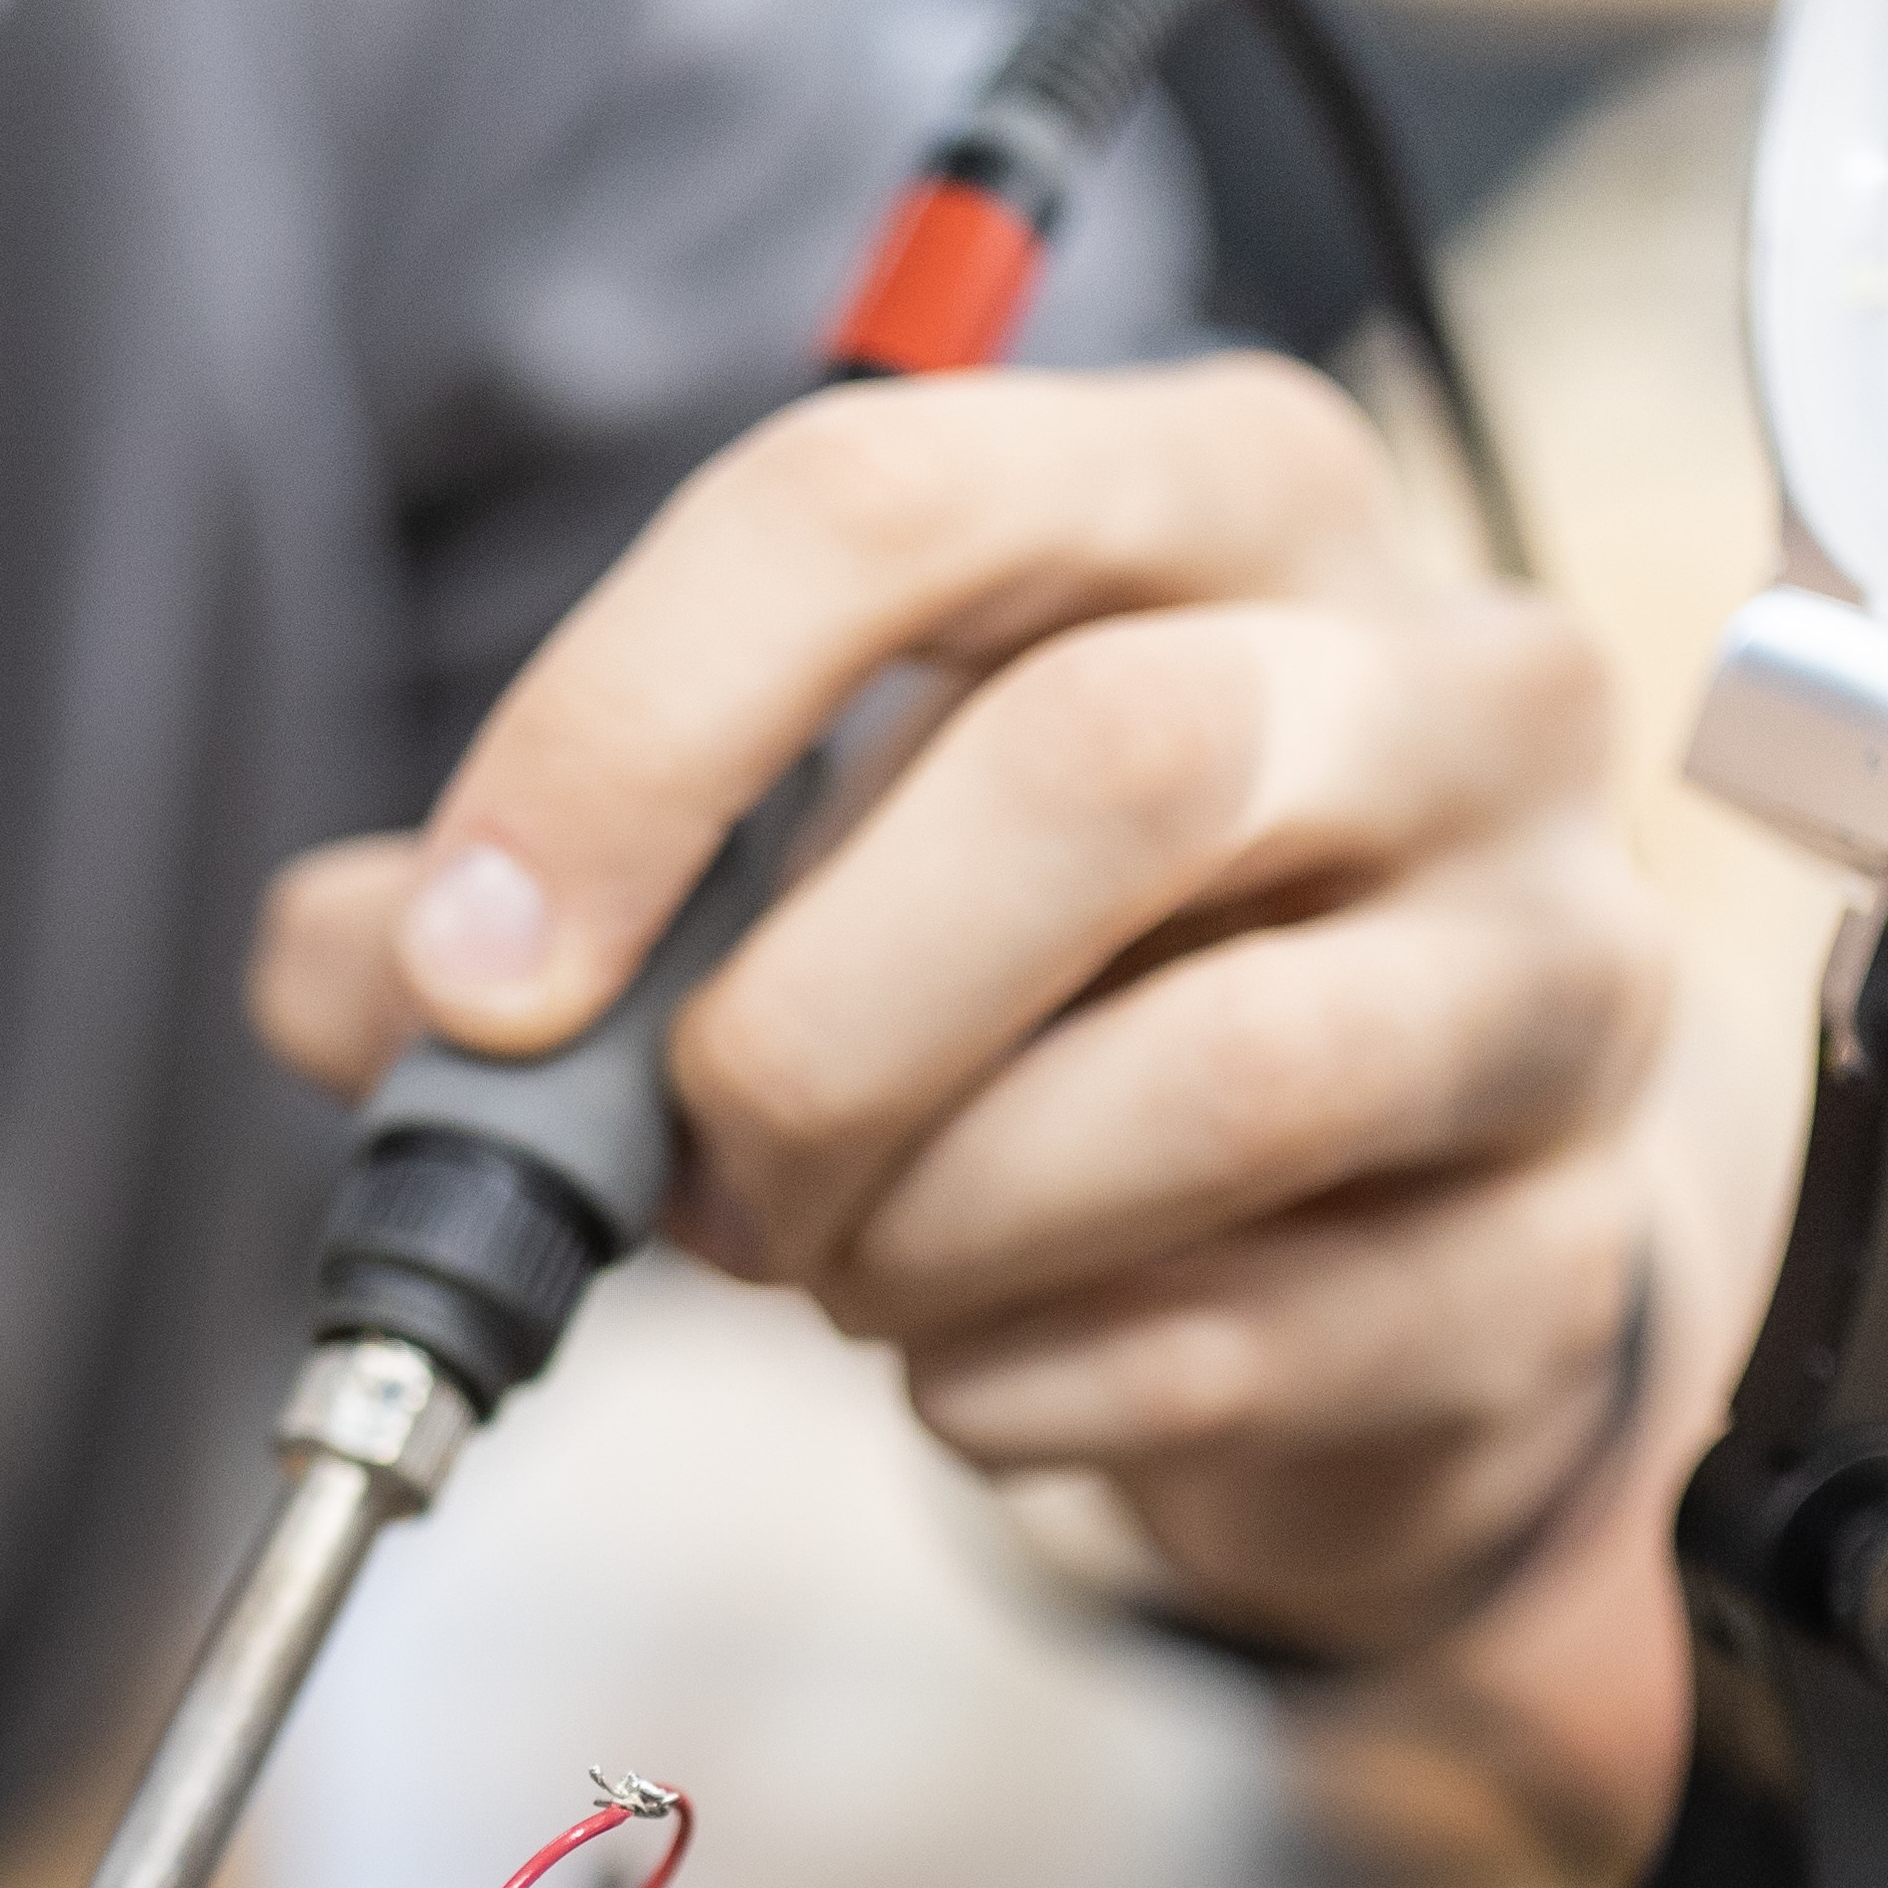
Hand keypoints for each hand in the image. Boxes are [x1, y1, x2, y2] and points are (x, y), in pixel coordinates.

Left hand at [254, 358, 1681, 1692]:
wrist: (1354, 1219)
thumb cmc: (1044, 990)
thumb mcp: (780, 880)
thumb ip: (523, 912)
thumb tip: (336, 977)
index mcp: (1209, 498)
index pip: (886, 496)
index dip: (630, 730)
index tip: (473, 970)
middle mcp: (1440, 680)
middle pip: (1098, 773)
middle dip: (811, 1031)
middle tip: (709, 1174)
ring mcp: (1548, 964)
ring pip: (1215, 1070)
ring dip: (929, 1226)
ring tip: (852, 1267)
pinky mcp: (1552, 1250)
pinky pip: (1250, 1338)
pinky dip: (1024, 1391)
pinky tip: (983, 1369)